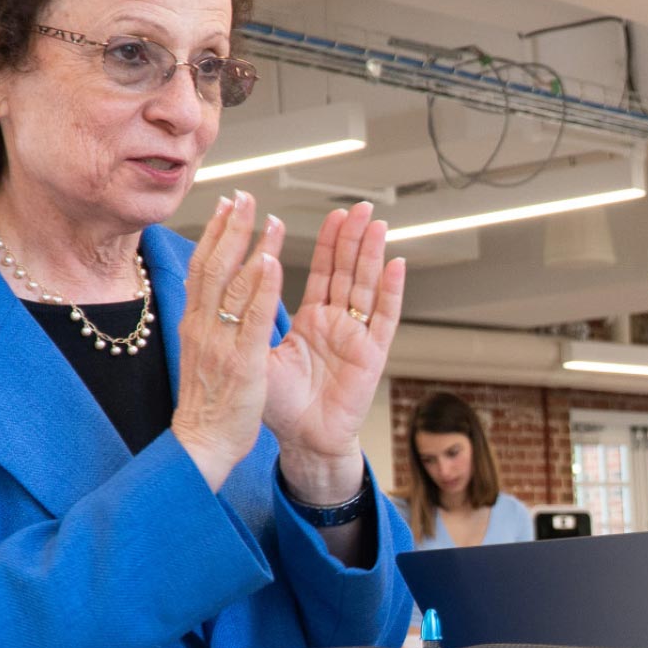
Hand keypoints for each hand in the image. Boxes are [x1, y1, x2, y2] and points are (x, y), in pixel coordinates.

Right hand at [172, 191, 282, 491]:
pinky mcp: (241, 363)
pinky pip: (252, 319)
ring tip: (268, 218)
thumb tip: (211, 299)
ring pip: (232, 285)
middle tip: (246, 196)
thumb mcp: (201, 355)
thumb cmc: (207, 404)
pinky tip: (271, 262)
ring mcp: (220, 343)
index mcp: (194, 324)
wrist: (201, 444)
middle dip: (231, 228)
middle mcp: (202, 327)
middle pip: (213, 265)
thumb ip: (207, 324)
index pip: (202, 268)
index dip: (214, 234)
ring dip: (250, 247)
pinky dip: (261, 288)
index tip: (228, 206)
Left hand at [263, 201, 406, 499]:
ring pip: (366, 287)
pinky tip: (396, 264)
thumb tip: (252, 271)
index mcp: (313, 321)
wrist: (300, 440)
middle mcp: (338, 325)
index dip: (329, 243)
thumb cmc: (279, 404)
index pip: (323, 273)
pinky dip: (391, 292)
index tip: (332, 214)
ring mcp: (357, 339)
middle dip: (354, 239)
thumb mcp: (259, 350)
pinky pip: (384, 319)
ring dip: (372, 255)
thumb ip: (258, 312)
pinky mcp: (371, 357)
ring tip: (377, 223)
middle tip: (360, 207)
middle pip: (349, 272)